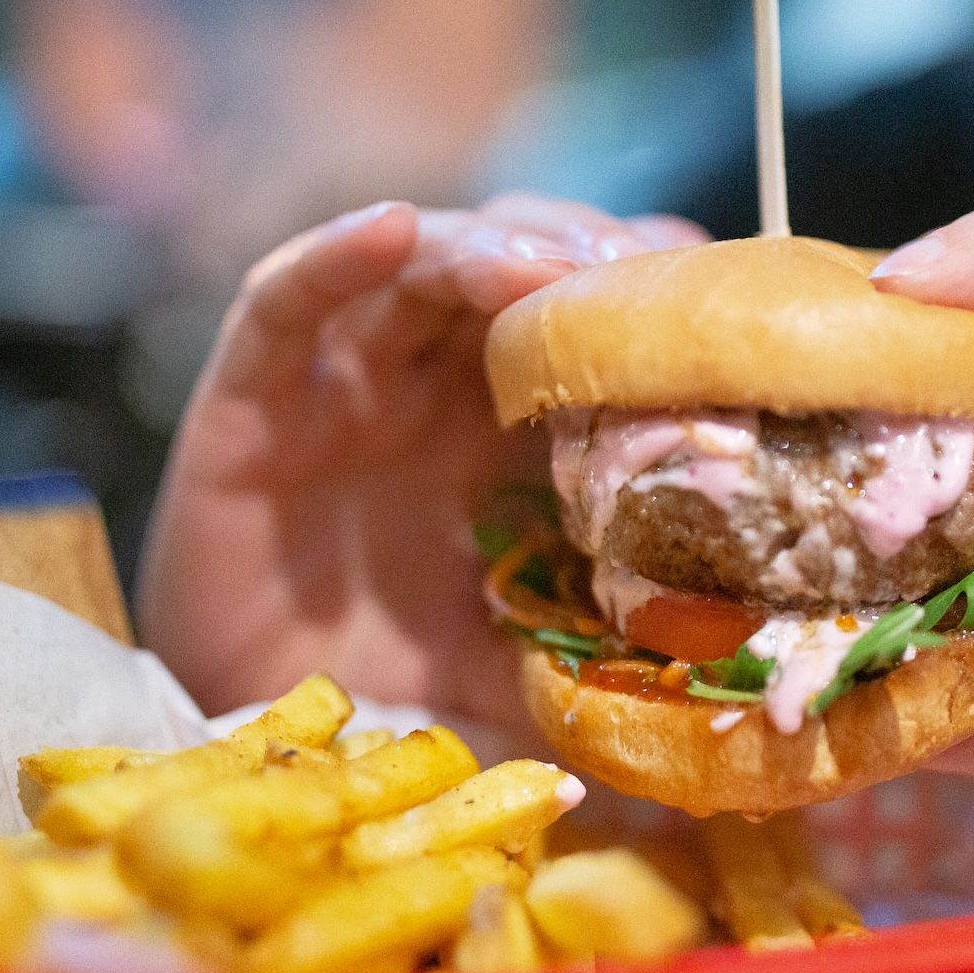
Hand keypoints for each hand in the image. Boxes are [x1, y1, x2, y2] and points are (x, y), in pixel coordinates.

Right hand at [138, 196, 705, 733]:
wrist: (256, 744)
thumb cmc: (391, 695)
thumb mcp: (517, 682)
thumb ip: (596, 677)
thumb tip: (722, 735)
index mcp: (509, 433)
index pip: (587, 324)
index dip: (647, 297)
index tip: (721, 306)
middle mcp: (433, 388)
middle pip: (515, 265)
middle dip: (581, 256)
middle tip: (642, 276)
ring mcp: (343, 383)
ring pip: (417, 265)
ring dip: (485, 249)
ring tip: (547, 269)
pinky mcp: (251, 396)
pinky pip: (284, 303)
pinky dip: (334, 256)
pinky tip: (392, 229)